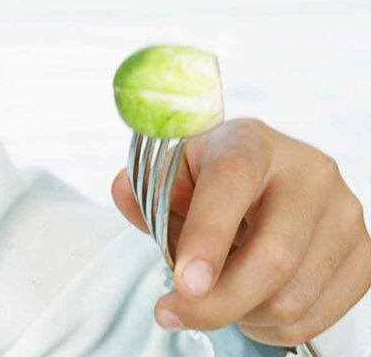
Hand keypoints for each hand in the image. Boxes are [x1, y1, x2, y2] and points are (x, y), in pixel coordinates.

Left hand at [111, 118, 370, 345]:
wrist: (265, 178)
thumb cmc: (209, 179)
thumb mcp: (170, 173)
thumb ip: (144, 189)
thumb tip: (123, 193)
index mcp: (252, 142)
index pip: (233, 183)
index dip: (208, 236)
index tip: (185, 283)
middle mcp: (309, 171)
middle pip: (273, 257)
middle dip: (216, 302)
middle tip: (172, 313)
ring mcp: (344, 213)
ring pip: (292, 296)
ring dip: (242, 314)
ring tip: (218, 297)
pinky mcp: (363, 252)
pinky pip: (316, 316)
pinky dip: (273, 327)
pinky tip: (251, 305)